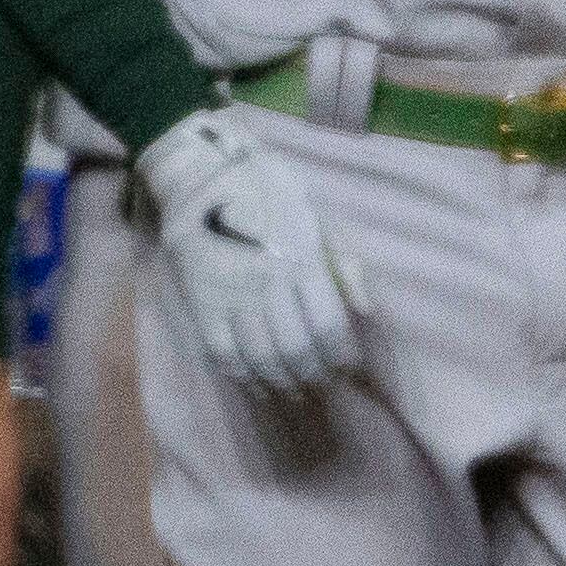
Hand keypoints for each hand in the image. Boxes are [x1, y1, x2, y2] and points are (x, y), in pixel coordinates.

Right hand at [138, 107, 366, 391]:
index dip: (341, 356)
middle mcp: (267, 283)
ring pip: (259, 357)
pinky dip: (241, 377)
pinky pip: (221, 352)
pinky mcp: (199, 301)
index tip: (350, 371)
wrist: (201, 173)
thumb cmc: (269, 189)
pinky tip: (257, 386)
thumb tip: (367, 310)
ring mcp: (230, 294)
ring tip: (297, 393)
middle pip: (295, 348)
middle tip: (325, 387)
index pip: (328, 326)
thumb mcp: (316, 215)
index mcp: (302, 260)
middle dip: (315, 375)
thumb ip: (344, 261)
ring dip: (282, 382)